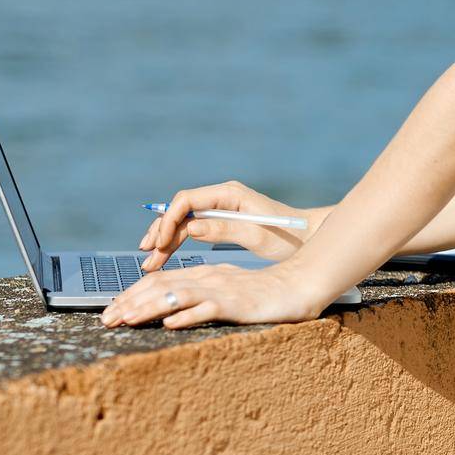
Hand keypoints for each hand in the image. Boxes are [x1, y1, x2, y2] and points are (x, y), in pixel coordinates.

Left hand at [100, 260, 330, 328]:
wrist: (297, 287)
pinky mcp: (236, 303)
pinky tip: (170, 323)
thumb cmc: (261, 293)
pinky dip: (188, 315)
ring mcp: (221, 289)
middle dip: (130, 302)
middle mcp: (207, 277)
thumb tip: (171, 313)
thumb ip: (200, 295)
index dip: (132, 294)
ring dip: (149, 308)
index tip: (111, 311)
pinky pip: (208, 308)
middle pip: (161, 286)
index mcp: (202, 273)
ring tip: (127, 320)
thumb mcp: (225, 290)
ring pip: (177, 295)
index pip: (159, 281)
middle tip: (106, 319)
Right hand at [137, 180, 323, 271]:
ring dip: (165, 238)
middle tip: (148, 256)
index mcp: (229, 194)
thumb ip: (225, 229)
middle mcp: (221, 197)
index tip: (159, 243)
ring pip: (183, 220)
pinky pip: (192, 228)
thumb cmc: (287, 237)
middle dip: (161, 232)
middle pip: (180, 210)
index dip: (169, 220)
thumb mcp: (257, 235)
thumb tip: (192, 228)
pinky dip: (177, 241)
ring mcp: (220, 208)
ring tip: (150, 260)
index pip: (187, 200)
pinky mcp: (222, 221)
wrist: (307, 238)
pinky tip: (165, 254)